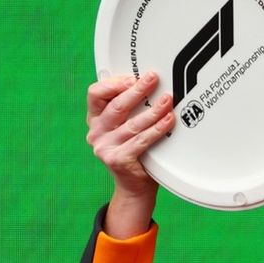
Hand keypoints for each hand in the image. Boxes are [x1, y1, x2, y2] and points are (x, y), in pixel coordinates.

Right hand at [86, 71, 174, 236]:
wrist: (133, 185)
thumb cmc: (133, 149)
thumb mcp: (124, 124)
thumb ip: (127, 106)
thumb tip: (147, 81)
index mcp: (95, 119)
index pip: (95, 93)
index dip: (114, 83)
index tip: (133, 77)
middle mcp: (96, 132)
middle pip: (116, 105)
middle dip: (137, 90)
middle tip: (153, 79)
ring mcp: (104, 147)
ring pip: (132, 123)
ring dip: (153, 110)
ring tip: (168, 99)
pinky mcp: (117, 159)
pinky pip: (141, 140)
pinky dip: (157, 129)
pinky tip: (168, 120)